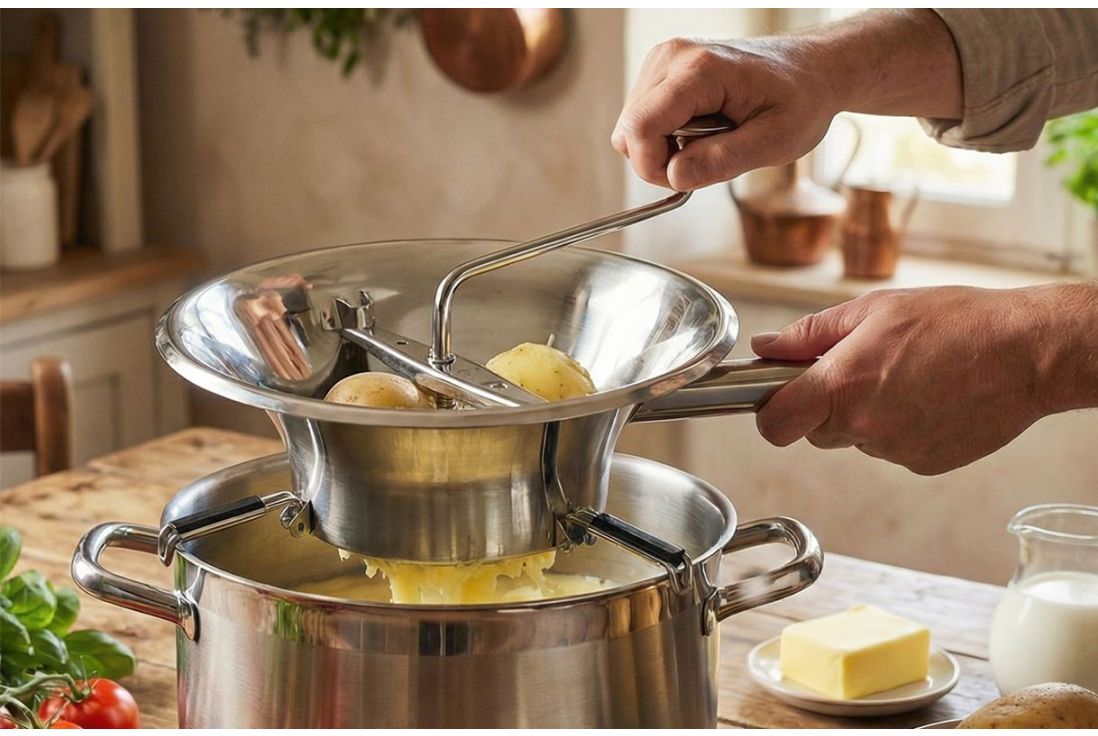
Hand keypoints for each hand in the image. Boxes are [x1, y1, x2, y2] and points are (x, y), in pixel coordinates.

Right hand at [611, 36, 840, 190]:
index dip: (653, 168)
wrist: (814, 68)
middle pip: (628, 129)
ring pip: (631, 126)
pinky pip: (643, 117)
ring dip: (664, 147)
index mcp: (701, 70)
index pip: (640, 128)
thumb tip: (674, 177)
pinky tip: (702, 128)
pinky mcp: (664, 68)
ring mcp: (665, 59)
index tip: (685, 181)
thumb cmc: (801, 99)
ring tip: (710, 139)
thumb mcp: (775, 141)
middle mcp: (673, 56)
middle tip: (706, 160)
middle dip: (659, 160)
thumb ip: (723, 160)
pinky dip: (666, 135)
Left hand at [750, 286, 1061, 474]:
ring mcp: (895, 450)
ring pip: (856, 439)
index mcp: (842, 384)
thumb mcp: (872, 310)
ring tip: (906, 376)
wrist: (1027, 352)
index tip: (779, 398)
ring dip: (866, 415)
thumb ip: (809, 334)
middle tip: (859, 370)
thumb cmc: (956, 322)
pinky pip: (892, 449)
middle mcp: (864, 425)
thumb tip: (766, 346)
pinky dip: (900, 428)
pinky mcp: (924, 464)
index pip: (775, 424)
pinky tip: (928, 397)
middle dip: (825, 406)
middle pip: (815, 432)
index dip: (770, 413)